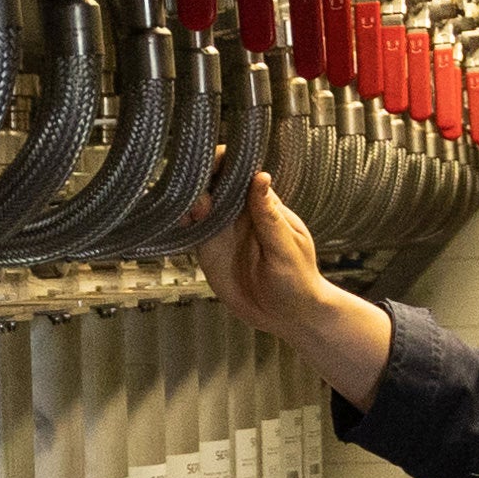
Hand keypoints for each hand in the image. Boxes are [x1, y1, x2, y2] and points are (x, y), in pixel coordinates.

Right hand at [194, 174, 391, 400]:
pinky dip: (181, 219)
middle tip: (203, 201)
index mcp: (262, 204)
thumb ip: (269, 216)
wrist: (287, 316)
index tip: (215, 165)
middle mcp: (239, 212)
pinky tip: (182, 223)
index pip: (241, 170)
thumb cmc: (297, 280)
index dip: (225, 160)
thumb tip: (260, 177)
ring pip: (199, 200)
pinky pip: (191, 227)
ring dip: (189, 198)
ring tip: (194, 215)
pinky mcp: (209, 248)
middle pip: (214, 179)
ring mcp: (222, 229)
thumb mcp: (285, 249)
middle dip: (201, 178)